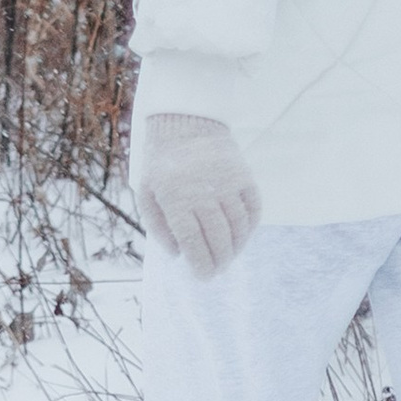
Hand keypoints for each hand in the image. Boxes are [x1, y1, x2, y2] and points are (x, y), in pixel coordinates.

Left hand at [135, 112, 261, 278]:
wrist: (185, 123)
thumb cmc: (162, 164)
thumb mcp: (147, 192)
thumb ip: (159, 227)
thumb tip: (178, 255)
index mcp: (176, 197)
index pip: (193, 242)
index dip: (201, 264)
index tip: (203, 277)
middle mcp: (204, 191)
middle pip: (218, 239)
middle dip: (220, 261)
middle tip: (217, 271)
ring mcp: (227, 182)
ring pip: (238, 227)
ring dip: (236, 248)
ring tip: (229, 257)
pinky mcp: (243, 175)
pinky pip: (253, 210)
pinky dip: (250, 228)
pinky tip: (242, 237)